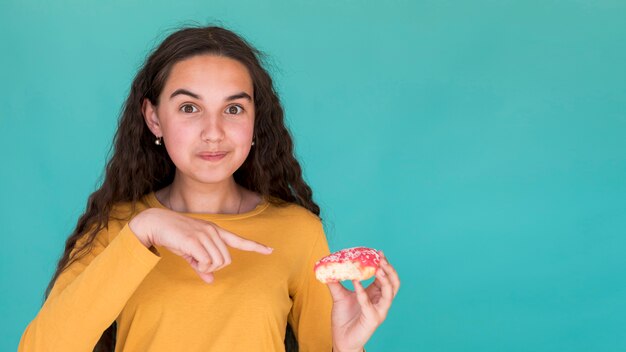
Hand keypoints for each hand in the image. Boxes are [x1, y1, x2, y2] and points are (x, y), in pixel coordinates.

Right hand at [128, 208, 272, 282]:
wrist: (156, 223)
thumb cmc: (175, 237)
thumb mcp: (191, 252)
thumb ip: (202, 266)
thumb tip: (211, 280)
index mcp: (215, 231)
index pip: (240, 240)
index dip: (256, 247)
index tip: (270, 251)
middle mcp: (213, 231)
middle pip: (226, 260)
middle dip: (214, 267)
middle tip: (199, 263)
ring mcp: (205, 234)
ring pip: (218, 262)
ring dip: (206, 267)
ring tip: (193, 259)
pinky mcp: (195, 240)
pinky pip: (206, 262)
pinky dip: (199, 266)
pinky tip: (190, 259)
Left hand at [327, 251, 399, 351]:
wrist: (341, 339)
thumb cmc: (344, 319)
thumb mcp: (339, 296)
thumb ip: (335, 283)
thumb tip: (327, 269)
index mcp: (375, 294)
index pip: (385, 276)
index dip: (384, 264)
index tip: (378, 252)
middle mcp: (381, 301)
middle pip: (393, 282)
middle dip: (389, 269)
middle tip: (380, 258)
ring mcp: (379, 311)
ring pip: (390, 292)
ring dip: (384, 279)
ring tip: (377, 268)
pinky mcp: (373, 319)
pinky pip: (369, 303)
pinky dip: (363, 292)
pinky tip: (355, 283)